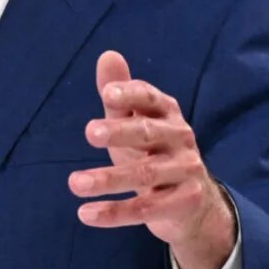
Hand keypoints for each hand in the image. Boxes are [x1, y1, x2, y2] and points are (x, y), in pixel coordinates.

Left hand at [68, 50, 236, 268]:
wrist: (193, 202)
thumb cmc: (154, 152)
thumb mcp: (136, 122)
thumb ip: (121, 94)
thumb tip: (107, 55)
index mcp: (168, 113)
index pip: (151, 98)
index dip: (130, 94)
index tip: (106, 94)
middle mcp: (181, 138)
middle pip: (148, 133)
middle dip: (119, 132)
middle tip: (89, 132)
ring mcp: (186, 171)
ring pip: (145, 174)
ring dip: (108, 179)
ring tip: (74, 183)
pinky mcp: (183, 203)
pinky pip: (145, 209)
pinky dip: (114, 213)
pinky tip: (85, 213)